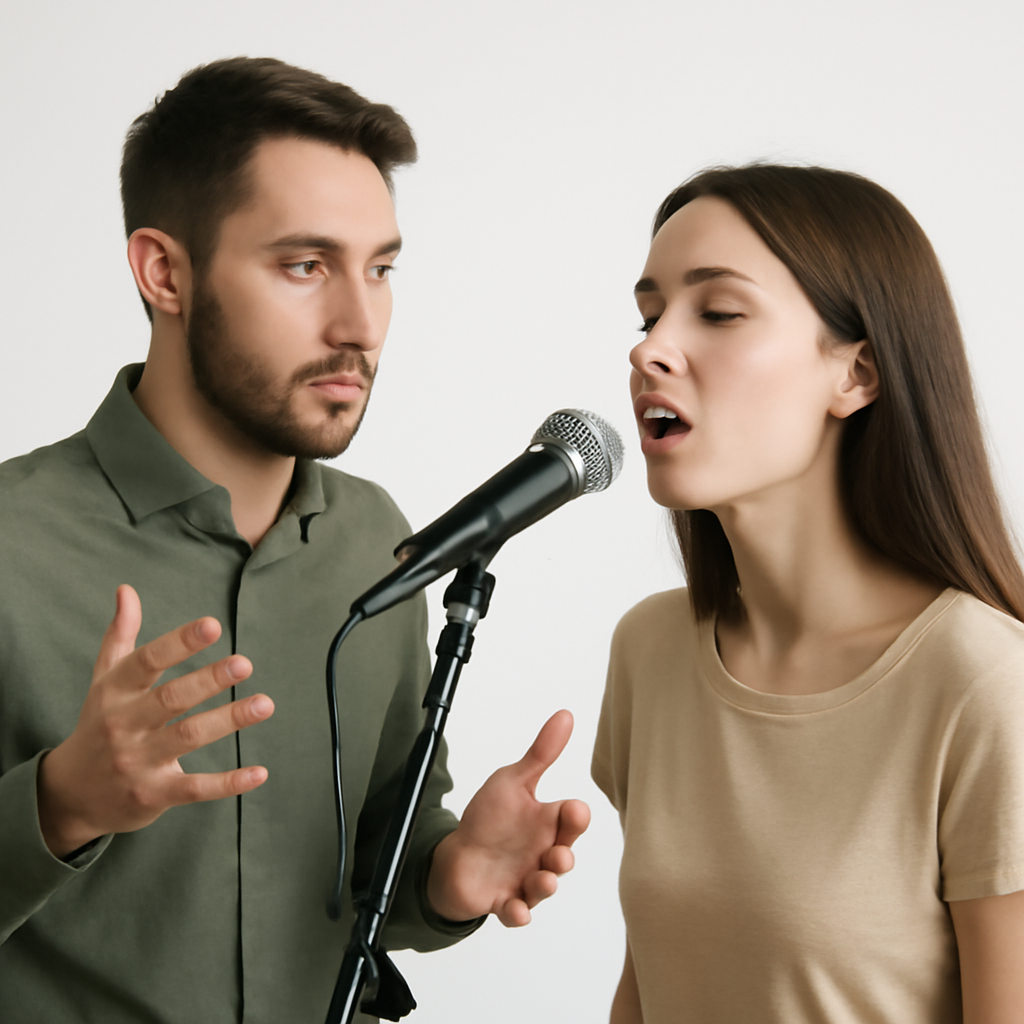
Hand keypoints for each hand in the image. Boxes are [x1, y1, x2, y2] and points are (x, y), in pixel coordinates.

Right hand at [36, 584, 273, 857]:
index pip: (147, 661)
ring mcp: (138, 762)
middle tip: (245, 663)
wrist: (70, 796)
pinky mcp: (153, 795)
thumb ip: (120, 635)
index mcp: (114, 692)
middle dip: (208, 680)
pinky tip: (260, 772)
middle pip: (170, 699)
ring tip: (265, 704)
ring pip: (187, 737)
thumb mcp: (104, 681)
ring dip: (228, 720)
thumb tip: (127, 589)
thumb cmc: (99, 725)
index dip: (179, 642)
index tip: (213, 624)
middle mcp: (124, 725)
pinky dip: (228, 783)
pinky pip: (195, 789)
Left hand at [426, 709, 589, 926]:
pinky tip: (515, 909)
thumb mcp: (514, 781)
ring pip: (543, 888)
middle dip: (564, 859)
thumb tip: (565, 715)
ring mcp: (525, 880)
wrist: (458, 855)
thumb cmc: (490, 818)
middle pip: (563, 857)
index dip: (575, 816)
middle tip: (559, 856)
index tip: (573, 810)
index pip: (572, 819)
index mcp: (547, 823)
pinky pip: (516, 912)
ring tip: (542, 881)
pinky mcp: (505, 901)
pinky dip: (517, 913)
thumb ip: (541, 753)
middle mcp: (542, 854)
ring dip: (545, 886)